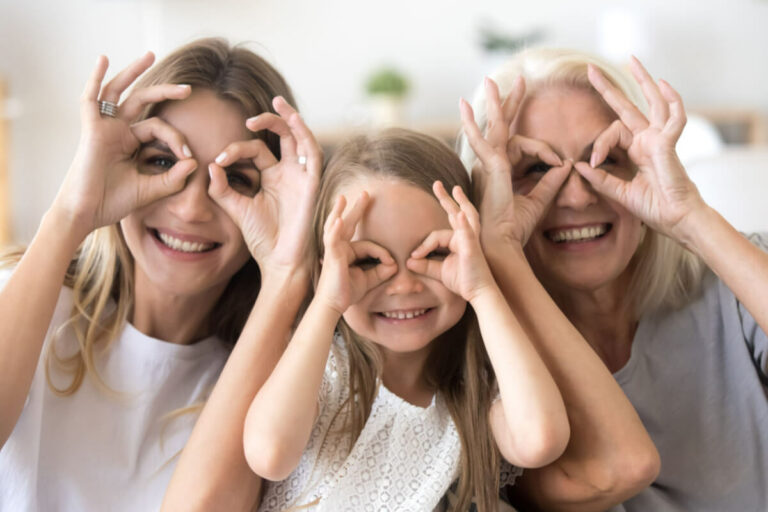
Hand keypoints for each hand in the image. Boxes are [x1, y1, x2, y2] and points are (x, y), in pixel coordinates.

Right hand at [53, 52, 196, 237]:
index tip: (189, 157)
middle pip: (143, 102)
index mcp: (130, 142)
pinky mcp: (91, 130)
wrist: (88, 214)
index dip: (177, 139)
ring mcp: (104, 128)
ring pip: (120, 91)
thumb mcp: (152, 189)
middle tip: (189, 89)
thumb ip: (174, 178)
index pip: (159, 128)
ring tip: (151, 55)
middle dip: (166, 92)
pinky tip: (103, 59)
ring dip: (134, 71)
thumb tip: (194, 162)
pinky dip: (95, 78)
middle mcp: (117, 131)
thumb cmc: (114, 202)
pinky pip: (91, 99)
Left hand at [208, 97, 321, 275]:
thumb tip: (210, 166)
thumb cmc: (262, 238)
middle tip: (250, 117)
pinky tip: (294, 120)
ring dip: (290, 119)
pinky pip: (312, 153)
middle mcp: (288, 173)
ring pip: (299, 138)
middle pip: (283, 136)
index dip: (235, 150)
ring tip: (277, 102)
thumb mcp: (236, 209)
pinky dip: (304, 135)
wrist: (279, 260)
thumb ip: (222, 188)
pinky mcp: (312, 183)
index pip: (256, 150)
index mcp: (272, 177)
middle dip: (270, 120)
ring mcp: (301, 176)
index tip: (218, 161)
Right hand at [315, 193, 396, 314]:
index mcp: (348, 252)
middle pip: (349, 224)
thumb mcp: (369, 280)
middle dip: (357, 209)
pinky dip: (335, 229)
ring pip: (337, 227)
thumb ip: (382, 271)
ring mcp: (334, 251)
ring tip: (342, 198)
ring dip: (339, 211)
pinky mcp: (332, 257)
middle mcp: (339, 248)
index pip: (369, 245)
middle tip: (366, 193)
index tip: (391, 265)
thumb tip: (395, 265)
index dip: (382, 254)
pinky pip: (333, 240)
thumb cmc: (347, 292)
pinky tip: (339, 219)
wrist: (333, 305)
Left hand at [407, 182, 493, 302]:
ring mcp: (471, 240)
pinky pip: (468, 233)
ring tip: (455, 189)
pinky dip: (464, 223)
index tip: (413, 256)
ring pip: (464, 216)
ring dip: (459, 201)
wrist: (478, 293)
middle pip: (455, 213)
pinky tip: (460, 214)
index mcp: (458, 241)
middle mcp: (466, 237)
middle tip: (437, 184)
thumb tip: (408, 261)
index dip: (423, 245)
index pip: (435, 235)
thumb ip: (424, 265)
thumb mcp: (439, 272)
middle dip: (446, 198)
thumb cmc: (463, 281)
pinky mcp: (472, 248)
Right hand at [461, 77, 567, 249]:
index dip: (543, 149)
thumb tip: (566, 165)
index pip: (518, 145)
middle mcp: (490, 164)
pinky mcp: (490, 166)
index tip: (559, 160)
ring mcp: (487, 164)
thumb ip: (552, 182)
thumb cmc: (515, 228)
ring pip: (493, 127)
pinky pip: (486, 140)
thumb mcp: (540, 200)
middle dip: (509, 103)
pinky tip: (466, 110)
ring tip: (489, 81)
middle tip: (519, 81)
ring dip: (494, 104)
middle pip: (500, 127)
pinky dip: (478, 125)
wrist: (503, 243)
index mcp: (501, 171)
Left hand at [574, 57, 706, 240]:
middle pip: (628, 107)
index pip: (611, 133)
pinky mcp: (668, 143)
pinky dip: (672, 100)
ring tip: (631, 60)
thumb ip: (600, 179)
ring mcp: (660, 139)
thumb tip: (578, 164)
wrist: (674, 219)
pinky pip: (674, 117)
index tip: (592, 164)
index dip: (598, 145)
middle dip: (608, 88)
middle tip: (590, 69)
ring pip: (652, 102)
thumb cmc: (653, 207)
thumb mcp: (619, 192)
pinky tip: (664, 83)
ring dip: (643, 80)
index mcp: (636, 150)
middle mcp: (648, 140)